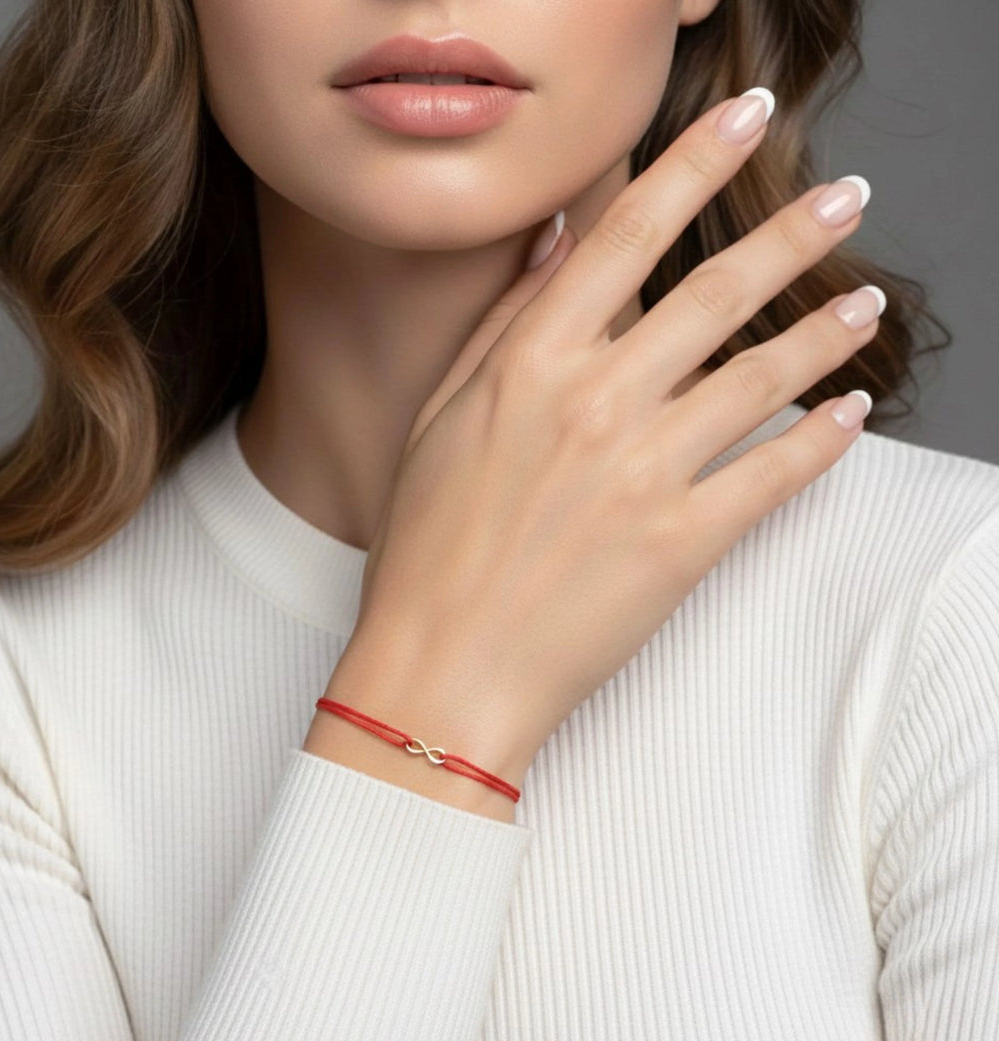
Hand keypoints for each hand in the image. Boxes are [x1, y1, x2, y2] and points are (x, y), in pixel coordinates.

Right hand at [341, 91, 878, 779]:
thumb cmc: (428, 547)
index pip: (629, 233)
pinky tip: (847, 415)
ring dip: (825, 332)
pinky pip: (773, 477)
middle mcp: (595, 404)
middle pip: (717, 292)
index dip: (695, 163)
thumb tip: (558, 242)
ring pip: (762, 378)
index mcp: (530, 365)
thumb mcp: (437, 417)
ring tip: (865, 305)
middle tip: (848, 201)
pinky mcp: (682, 544)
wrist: (443, 667)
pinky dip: (819, 442)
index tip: (746, 119)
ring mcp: (644, 474)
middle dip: (793, 234)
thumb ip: (502, 323)